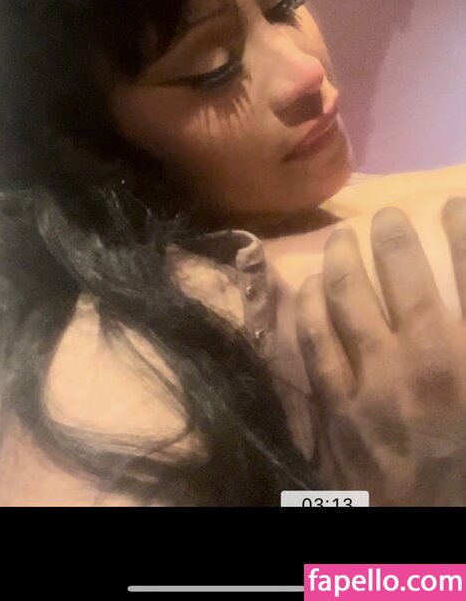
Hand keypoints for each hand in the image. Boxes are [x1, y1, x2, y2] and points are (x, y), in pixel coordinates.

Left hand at [295, 198, 465, 505]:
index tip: (452, 204)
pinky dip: (306, 309)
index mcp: (465, 360)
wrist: (431, 549)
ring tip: (341, 239)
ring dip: (343, 261)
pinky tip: (304, 290)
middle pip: (400, 275)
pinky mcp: (334, 416)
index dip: (461, 230)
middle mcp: (419, 363)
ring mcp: (369, 388)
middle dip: (393, 236)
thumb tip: (458, 314)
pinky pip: (311, 347)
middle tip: (385, 216)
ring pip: (345, 301)